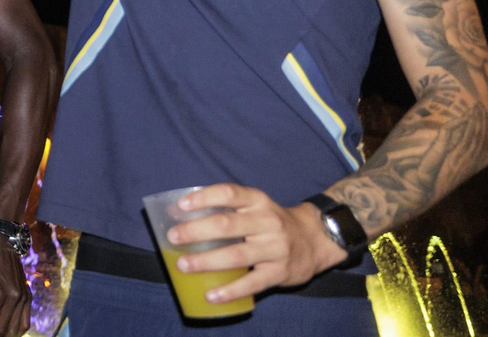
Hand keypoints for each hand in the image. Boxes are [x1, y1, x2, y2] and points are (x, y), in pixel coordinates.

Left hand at [171, 184, 347, 301]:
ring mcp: (276, 248)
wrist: (314, 240)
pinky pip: (252, 283)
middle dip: (196, 231)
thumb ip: (226, 210)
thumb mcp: (255, 207)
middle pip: (227, 225)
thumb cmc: (270, 223)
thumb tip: (177, 216)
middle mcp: (268, 222)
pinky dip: (230, 290)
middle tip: (173, 237)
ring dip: (206, 261)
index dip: (204, 198)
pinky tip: (211, 295)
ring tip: (183, 265)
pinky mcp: (280, 272)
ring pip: (236, 255)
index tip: (181, 205)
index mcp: (258, 201)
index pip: (229, 193)